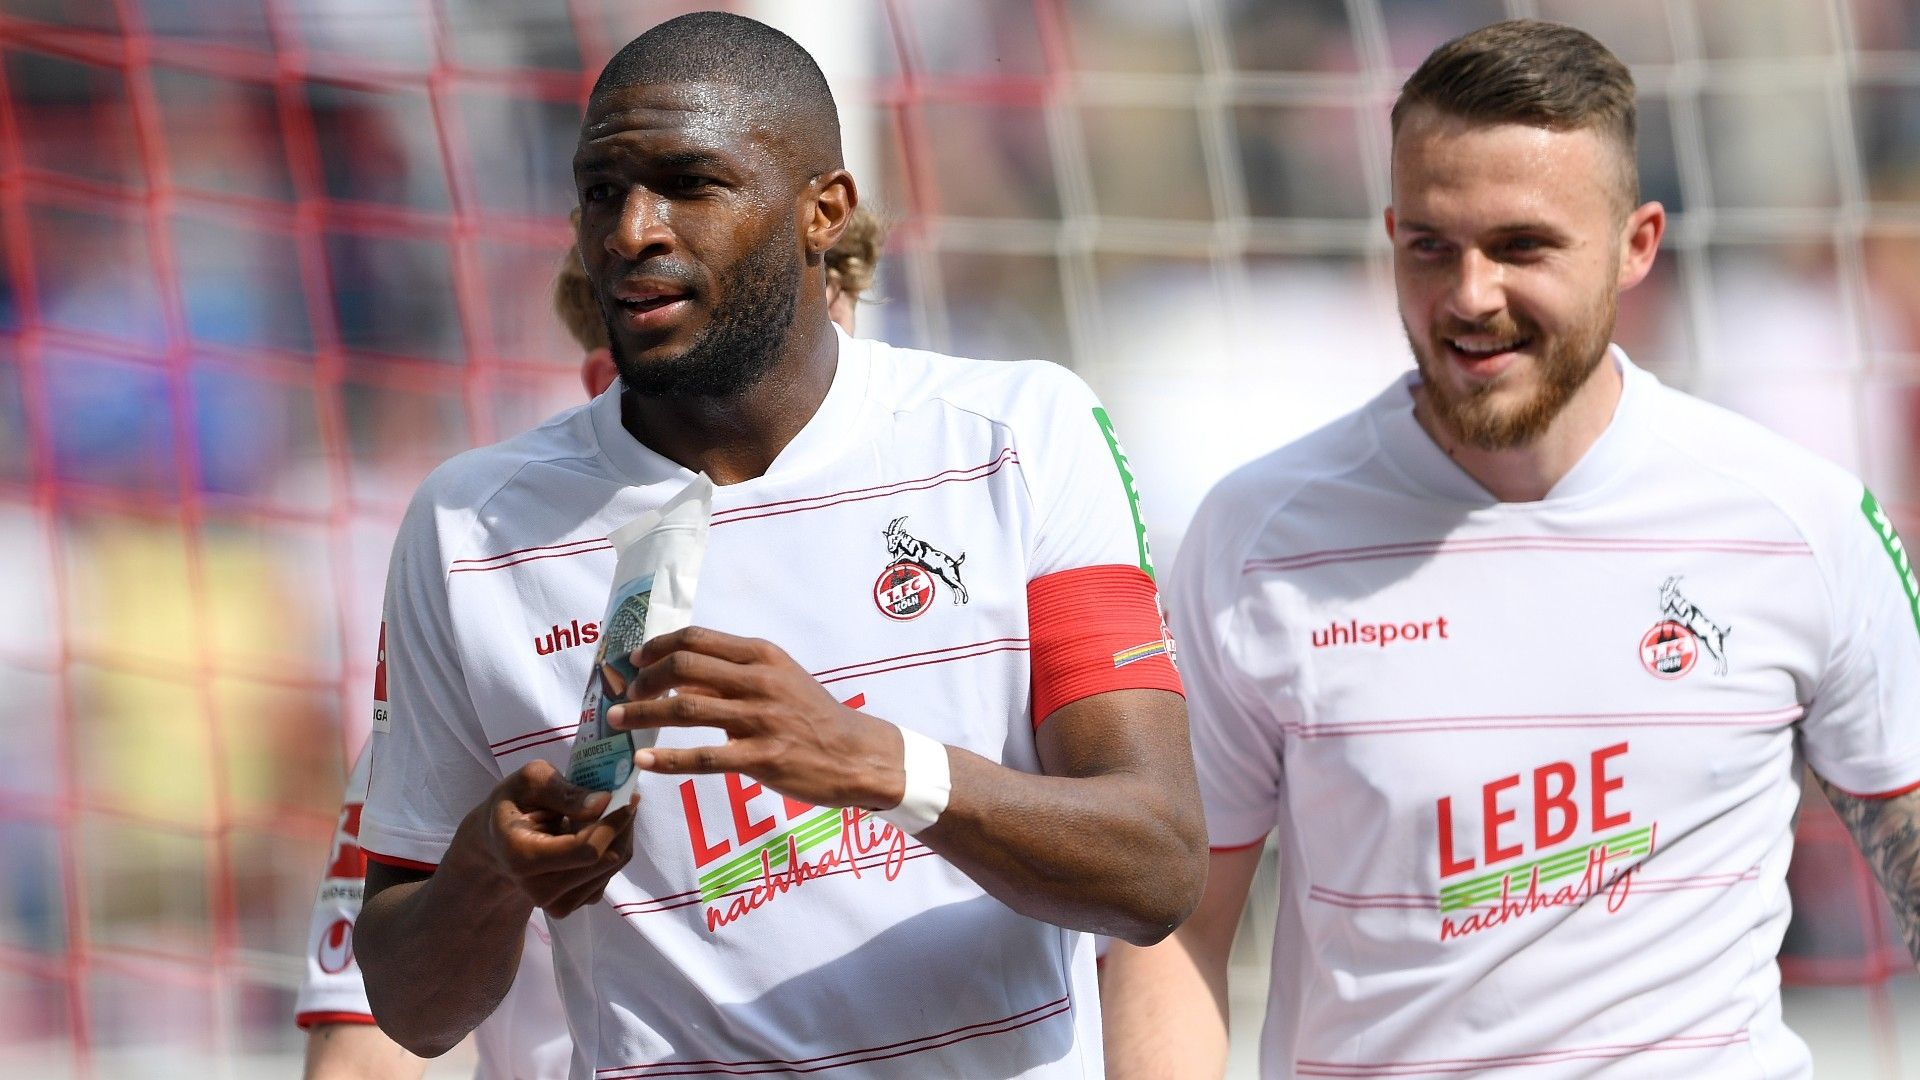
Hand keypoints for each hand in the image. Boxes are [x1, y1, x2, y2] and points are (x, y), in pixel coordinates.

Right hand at [453, 759, 636, 918]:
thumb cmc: (514, 806)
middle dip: (621, 824)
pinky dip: (613, 848)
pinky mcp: (573, 903)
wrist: (498, 843)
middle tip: (626, 795)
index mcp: (523, 857)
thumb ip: (564, 791)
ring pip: (612, 866)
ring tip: (608, 809)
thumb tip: (604, 802)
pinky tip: (598, 830)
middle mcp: (540, 890)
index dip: (612, 823)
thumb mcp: (530, 781)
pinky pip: (608, 874)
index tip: (628, 795)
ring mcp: (558, 903)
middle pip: (605, 859)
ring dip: (620, 834)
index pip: (586, 849)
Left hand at [607, 626, 904, 809]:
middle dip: (644, 679)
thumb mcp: (778, 681)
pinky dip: (668, 759)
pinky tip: (644, 762)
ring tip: (616, 721)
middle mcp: (760, 681)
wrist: (856, 754)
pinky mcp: (763, 758)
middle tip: (625, 694)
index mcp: (762, 656)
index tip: (634, 660)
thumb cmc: (813, 715)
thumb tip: (678, 680)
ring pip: (686, 710)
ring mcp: (762, 719)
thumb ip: (731, 677)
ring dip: (643, 714)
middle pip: (684, 667)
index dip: (657, 646)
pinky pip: (704, 757)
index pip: (697, 639)